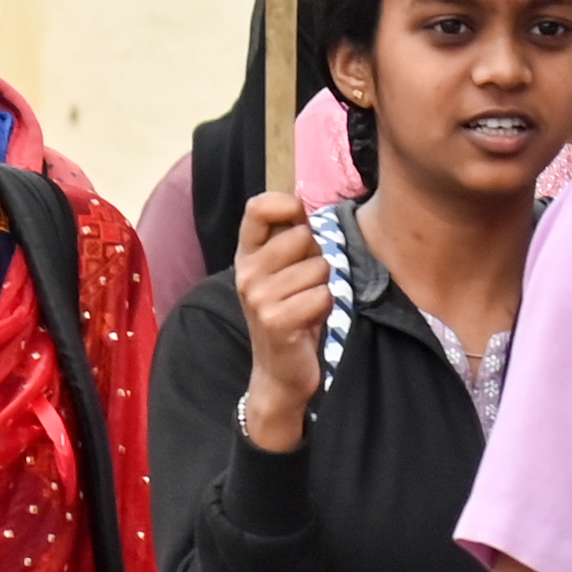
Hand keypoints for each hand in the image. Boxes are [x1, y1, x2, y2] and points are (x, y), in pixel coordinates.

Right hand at [232, 192, 329, 447]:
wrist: (278, 372)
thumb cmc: (289, 315)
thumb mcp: (282, 272)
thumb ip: (289, 238)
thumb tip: (299, 199)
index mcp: (246, 256)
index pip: (257, 208)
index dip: (286, 203)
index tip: (299, 215)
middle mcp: (247, 274)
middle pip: (302, 236)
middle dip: (316, 257)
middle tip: (304, 284)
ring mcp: (259, 298)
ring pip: (318, 268)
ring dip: (323, 287)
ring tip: (305, 305)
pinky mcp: (277, 321)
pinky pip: (322, 295)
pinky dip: (325, 308)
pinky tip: (309, 322)